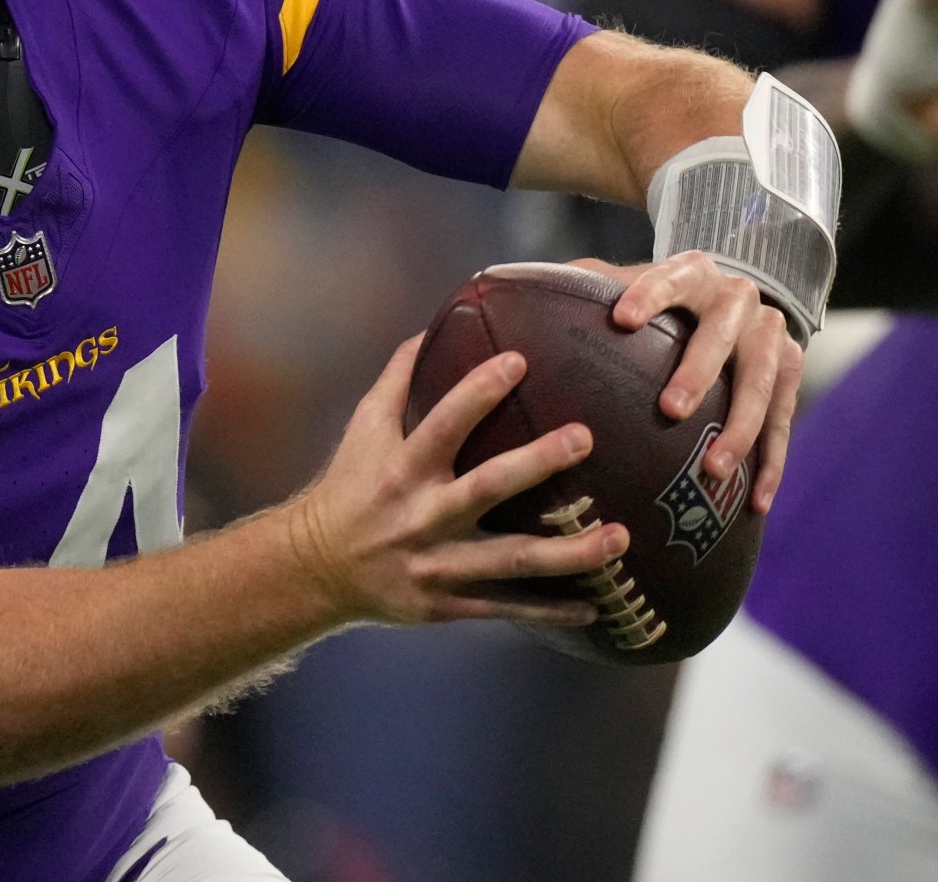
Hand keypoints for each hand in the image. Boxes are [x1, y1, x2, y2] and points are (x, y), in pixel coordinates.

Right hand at [284, 335, 621, 629]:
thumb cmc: (350, 486)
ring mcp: (436, 564)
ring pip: (510, 560)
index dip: (478, 391)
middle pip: (485, 488)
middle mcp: (421, 516)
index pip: (442, 424)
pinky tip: (596, 608)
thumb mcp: (363, 429)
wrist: (318, 567)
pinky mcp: (446, 604)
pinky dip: (551, 610)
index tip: (520, 360)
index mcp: (401, 468)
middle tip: (585, 438)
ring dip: (569, 552)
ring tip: (620, 537)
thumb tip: (433, 327)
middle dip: (536, 464)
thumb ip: (399, 381)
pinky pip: (506, 608)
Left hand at [573, 252, 801, 513]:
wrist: (724, 299)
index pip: (670, 278)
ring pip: (761, 382)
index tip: (624, 321)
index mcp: (692, 273)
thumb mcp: (616, 284)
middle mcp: (737, 298)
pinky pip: (783, 421)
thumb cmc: (649, 301)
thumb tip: (508, 289)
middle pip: (722, 334)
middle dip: (698, 372)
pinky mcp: (789, 372)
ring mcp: (770, 335)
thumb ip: (577, 286)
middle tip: (670, 410)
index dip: (650, 296)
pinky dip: (772, 461)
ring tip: (713, 468)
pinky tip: (756, 501)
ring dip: (739, 426)